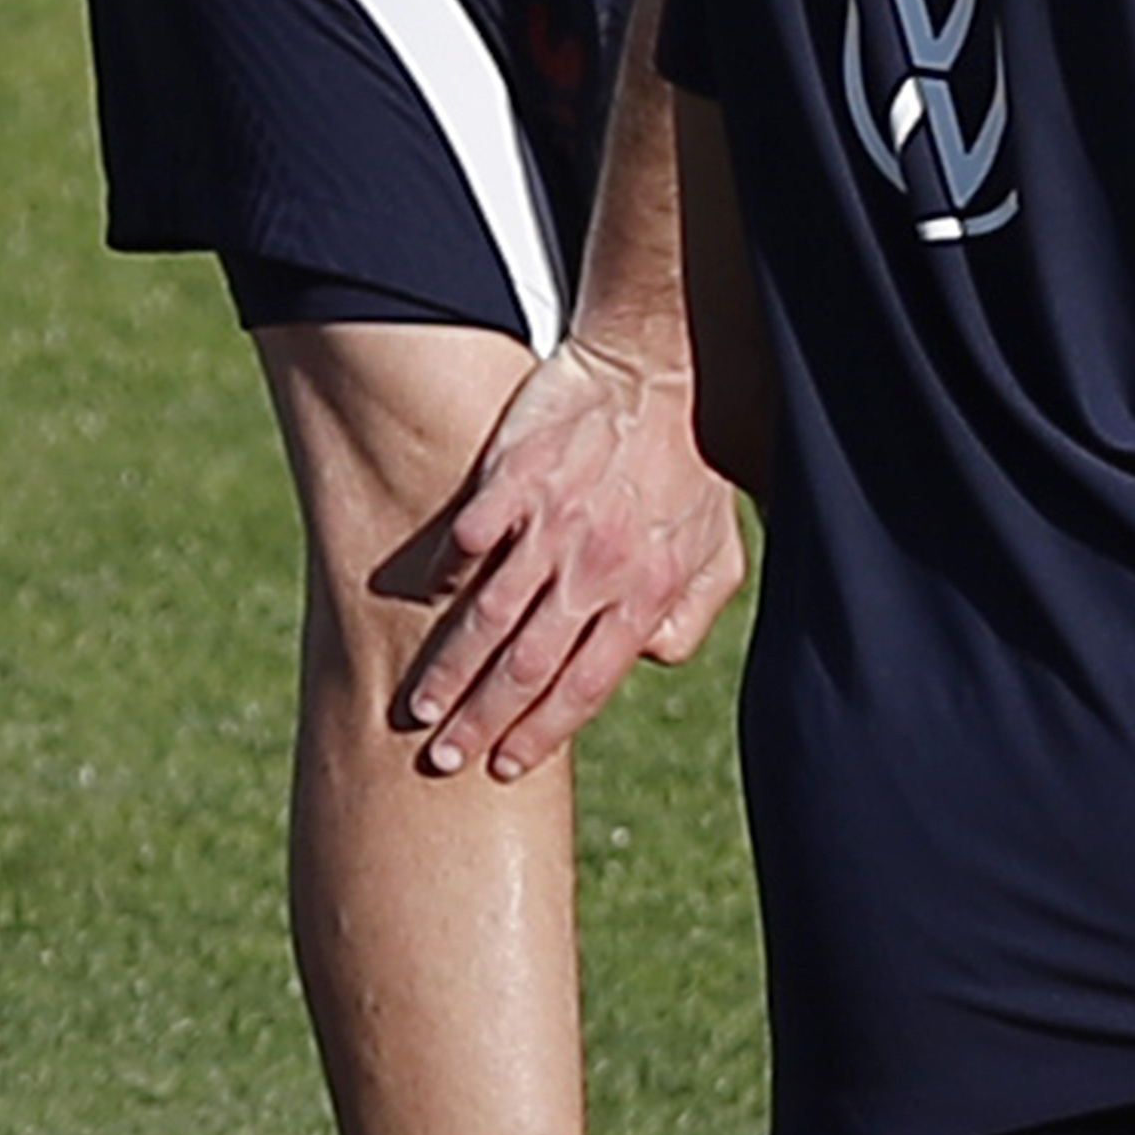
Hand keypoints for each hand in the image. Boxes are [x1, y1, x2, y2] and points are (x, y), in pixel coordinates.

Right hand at [399, 334, 743, 782]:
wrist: (663, 367)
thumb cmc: (692, 464)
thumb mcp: (718, 552)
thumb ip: (687, 617)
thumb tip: (648, 663)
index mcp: (646, 593)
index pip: (587, 685)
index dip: (542, 733)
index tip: (504, 767)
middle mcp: (598, 567)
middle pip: (530, 665)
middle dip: (482, 720)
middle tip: (441, 759)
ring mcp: (555, 522)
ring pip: (493, 612)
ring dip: (452, 666)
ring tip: (417, 706)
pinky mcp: (518, 476)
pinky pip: (473, 532)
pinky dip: (446, 569)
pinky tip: (421, 600)